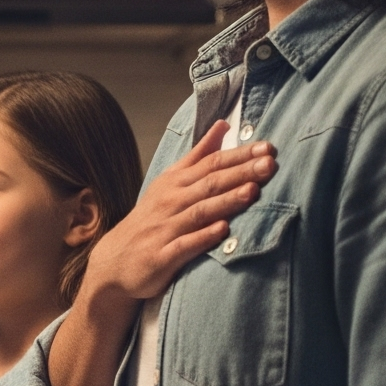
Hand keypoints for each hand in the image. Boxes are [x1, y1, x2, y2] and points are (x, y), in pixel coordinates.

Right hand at [78, 121, 273, 310]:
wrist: (116, 259)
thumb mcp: (170, 182)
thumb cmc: (151, 218)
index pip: (210, 163)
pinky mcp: (162, 256)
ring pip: (199, 211)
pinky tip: (223, 230)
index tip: (267, 147)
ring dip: (226, 201)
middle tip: (270, 163)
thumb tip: (224, 125)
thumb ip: (199, 156)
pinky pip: (184, 245)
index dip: (239, 155)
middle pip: (209, 183)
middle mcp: (170, 202)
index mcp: (174, 183)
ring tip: (253, 191)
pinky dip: (203, 237)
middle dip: (240, 173)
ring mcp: (165, 229)